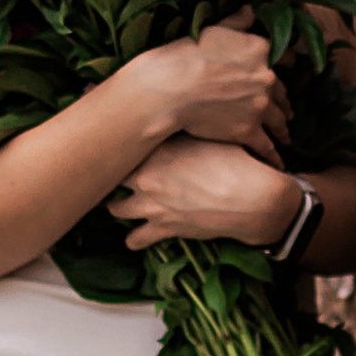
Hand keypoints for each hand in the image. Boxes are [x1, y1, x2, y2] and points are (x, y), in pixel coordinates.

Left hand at [108, 139, 301, 252]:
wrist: (251, 197)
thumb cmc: (235, 161)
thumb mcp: (209, 135)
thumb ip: (185, 129)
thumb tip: (178, 116)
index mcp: (156, 150)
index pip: (121, 140)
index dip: (112, 136)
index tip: (104, 133)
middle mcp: (146, 177)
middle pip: (112, 174)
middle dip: (111, 173)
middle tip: (109, 170)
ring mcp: (151, 205)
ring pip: (116, 209)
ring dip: (118, 207)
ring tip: (119, 204)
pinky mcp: (163, 229)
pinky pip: (136, 239)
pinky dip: (134, 239)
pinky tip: (134, 237)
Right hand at [135, 16, 287, 156]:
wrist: (172, 88)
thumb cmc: (187, 55)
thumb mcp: (215, 28)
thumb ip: (238, 21)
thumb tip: (252, 9)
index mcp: (261, 50)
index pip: (285, 56)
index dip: (290, 63)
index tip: (292, 69)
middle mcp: (267, 78)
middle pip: (282, 92)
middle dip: (285, 101)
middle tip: (288, 110)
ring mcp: (260, 106)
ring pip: (279, 120)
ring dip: (283, 128)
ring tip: (285, 135)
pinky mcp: (248, 130)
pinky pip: (266, 145)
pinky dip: (273, 155)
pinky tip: (278, 162)